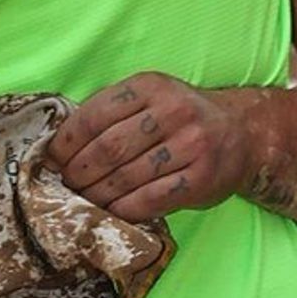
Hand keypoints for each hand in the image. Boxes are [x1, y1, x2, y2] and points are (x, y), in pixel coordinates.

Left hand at [49, 72, 255, 220]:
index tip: (53, 159)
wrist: (242, 135)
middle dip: (79, 172)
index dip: (67, 142)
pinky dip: (123, 209)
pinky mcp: (200, 179)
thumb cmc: (182, 119)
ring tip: (83, 200)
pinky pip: (150, 199)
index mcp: (152, 86)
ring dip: (97, 194)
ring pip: (126, 177)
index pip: (95, 115)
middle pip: (108, 149)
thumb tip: (61, 145)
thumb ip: (113, 112)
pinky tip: (112, 211)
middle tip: (67, 184)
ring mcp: (190, 145)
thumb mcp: (152, 98)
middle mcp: (173, 112)